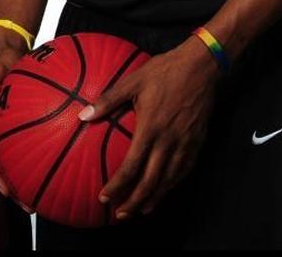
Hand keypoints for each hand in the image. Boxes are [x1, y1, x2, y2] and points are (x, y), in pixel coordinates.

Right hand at [0, 34, 30, 207]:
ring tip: (40, 199)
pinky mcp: (17, 125)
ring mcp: (5, 129)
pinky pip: (24, 147)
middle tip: (29, 206)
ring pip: (12, 160)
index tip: (6, 191)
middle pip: (0, 165)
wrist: (9, 51)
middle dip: (13, 188)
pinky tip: (53, 169)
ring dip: (23, 180)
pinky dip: (35, 160)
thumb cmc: (3, 59)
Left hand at [78, 38, 219, 219]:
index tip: (105, 197)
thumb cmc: (162, 72)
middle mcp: (169, 141)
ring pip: (170, 180)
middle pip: (152, 181)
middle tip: (121, 214)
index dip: (118, 184)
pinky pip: (185, 170)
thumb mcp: (131, 81)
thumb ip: (108, 101)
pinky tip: (164, 189)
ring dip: (155, 197)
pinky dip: (173, 184)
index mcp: (150, 128)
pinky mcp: (197, 142)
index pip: (132, 165)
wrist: (199, 67)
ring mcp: (186, 144)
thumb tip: (82, 115)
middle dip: (135, 200)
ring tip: (141, 209)